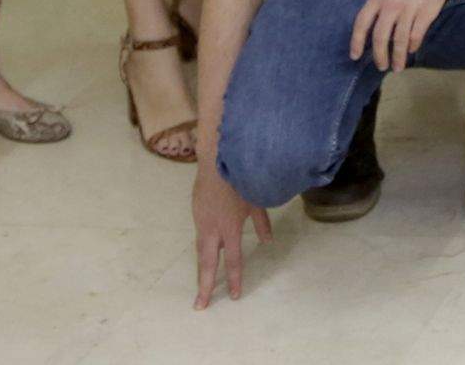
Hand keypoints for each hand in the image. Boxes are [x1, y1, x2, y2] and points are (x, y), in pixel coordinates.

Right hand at [191, 164, 272, 308]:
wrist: (217, 159)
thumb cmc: (242, 178)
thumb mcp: (257, 200)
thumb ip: (262, 223)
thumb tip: (268, 241)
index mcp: (230, 227)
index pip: (233, 259)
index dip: (235, 278)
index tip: (235, 295)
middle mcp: (213, 229)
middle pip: (208, 263)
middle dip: (205, 285)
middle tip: (200, 305)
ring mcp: (201, 221)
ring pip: (201, 251)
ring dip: (201, 270)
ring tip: (202, 287)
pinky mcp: (196, 213)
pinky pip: (200, 236)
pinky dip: (203, 250)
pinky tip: (206, 256)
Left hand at [346, 0, 453, 70]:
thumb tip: (374, 15)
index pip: (362, 23)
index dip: (356, 42)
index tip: (355, 56)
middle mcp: (391, 5)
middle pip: (380, 37)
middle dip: (379, 55)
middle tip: (381, 66)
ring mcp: (410, 9)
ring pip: (400, 40)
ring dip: (398, 57)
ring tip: (397, 67)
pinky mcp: (427, 12)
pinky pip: (416, 35)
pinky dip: (413, 45)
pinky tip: (412, 49)